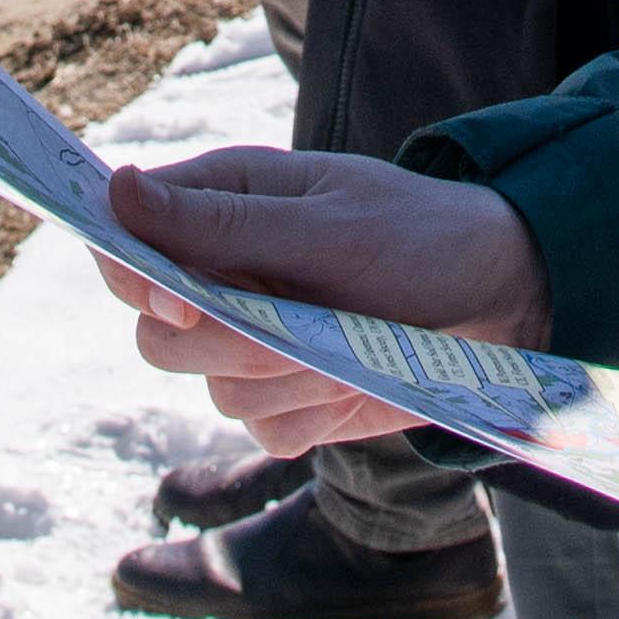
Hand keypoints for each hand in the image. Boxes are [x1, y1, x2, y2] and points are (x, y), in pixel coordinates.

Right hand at [93, 148, 552, 456]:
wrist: (502, 299)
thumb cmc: (419, 234)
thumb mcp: (326, 222)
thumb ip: (222, 222)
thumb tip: (116, 189)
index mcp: (222, 205)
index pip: (125, 241)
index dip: (132, 276)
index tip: (182, 301)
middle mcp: (226, 276)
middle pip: (158, 336)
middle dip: (222, 343)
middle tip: (289, 324)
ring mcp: (255, 342)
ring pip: (214, 389)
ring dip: (284, 377)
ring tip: (348, 338)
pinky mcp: (290, 399)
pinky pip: (265, 429)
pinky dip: (311, 413)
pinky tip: (354, 377)